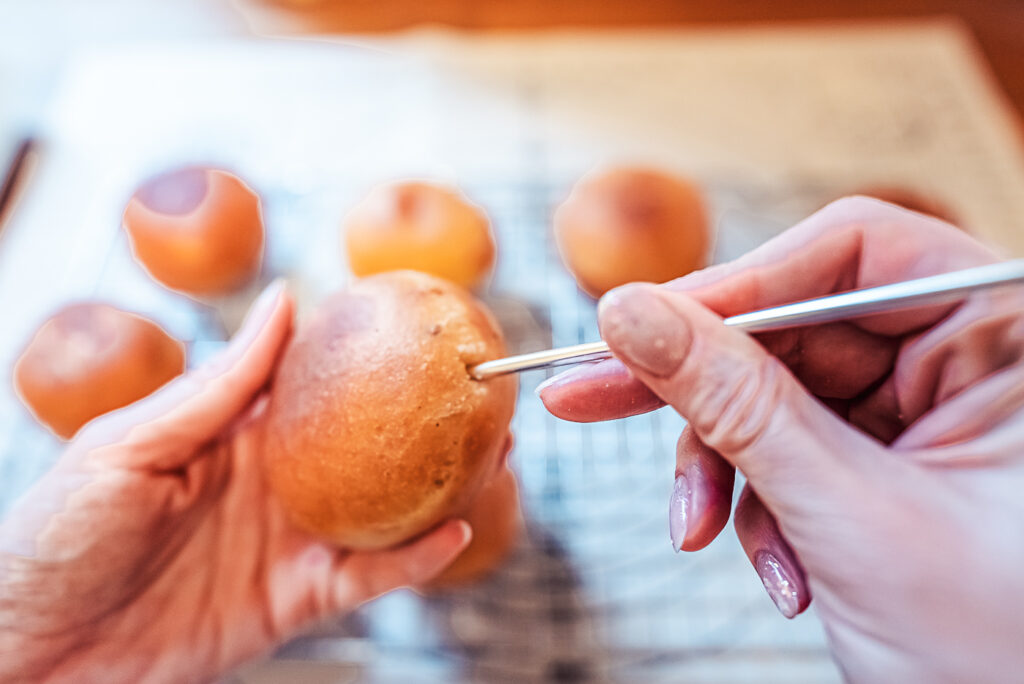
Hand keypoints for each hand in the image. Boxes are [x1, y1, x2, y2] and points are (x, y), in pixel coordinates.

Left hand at [0, 281, 469, 682]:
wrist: (30, 654)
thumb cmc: (53, 537)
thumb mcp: (129, 444)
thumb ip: (216, 384)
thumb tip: (283, 300)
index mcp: (233, 434)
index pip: (317, 382)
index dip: (370, 352)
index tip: (424, 323)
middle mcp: (273, 482)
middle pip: (368, 445)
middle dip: (427, 419)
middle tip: (483, 391)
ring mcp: (288, 541)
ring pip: (384, 509)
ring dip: (442, 484)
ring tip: (496, 454)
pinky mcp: (294, 601)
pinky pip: (368, 577)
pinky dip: (415, 558)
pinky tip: (454, 530)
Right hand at [540, 197, 1023, 681]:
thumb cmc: (1003, 651)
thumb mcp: (850, 513)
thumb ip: (737, 405)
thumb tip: (631, 315)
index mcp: (1005, 337)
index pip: (856, 253)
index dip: (739, 283)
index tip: (637, 325)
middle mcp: (965, 361)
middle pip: (795, 326)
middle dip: (701, 391)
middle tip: (589, 399)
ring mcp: (922, 415)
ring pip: (775, 395)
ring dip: (726, 467)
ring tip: (698, 531)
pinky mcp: (884, 463)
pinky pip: (787, 451)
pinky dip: (759, 506)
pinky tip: (780, 570)